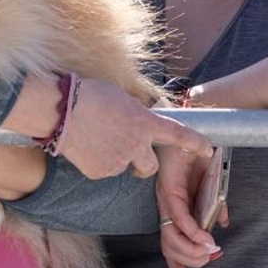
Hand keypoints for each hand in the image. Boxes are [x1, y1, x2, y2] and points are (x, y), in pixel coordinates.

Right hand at [55, 77, 211, 179]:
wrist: (60, 108)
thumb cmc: (88, 94)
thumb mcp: (122, 98)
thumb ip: (136, 114)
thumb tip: (138, 121)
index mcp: (145, 122)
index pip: (178, 135)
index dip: (196, 144)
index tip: (207, 150)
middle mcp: (136, 145)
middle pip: (151, 167)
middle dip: (144, 164)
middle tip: (129, 154)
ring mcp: (118, 161)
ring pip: (124, 167)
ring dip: (116, 159)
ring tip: (96, 140)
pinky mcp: (100, 172)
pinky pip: (103, 171)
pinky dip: (97, 162)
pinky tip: (85, 147)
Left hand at [155, 142, 222, 267]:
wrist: (189, 132)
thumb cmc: (195, 156)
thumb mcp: (211, 185)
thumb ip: (215, 207)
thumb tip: (222, 225)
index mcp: (176, 211)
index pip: (171, 244)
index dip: (177, 265)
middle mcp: (167, 210)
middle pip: (169, 248)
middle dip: (190, 261)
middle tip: (210, 258)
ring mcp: (166, 202)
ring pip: (172, 239)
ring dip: (192, 251)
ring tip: (211, 251)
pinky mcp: (169, 191)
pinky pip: (180, 219)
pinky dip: (193, 232)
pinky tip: (206, 239)